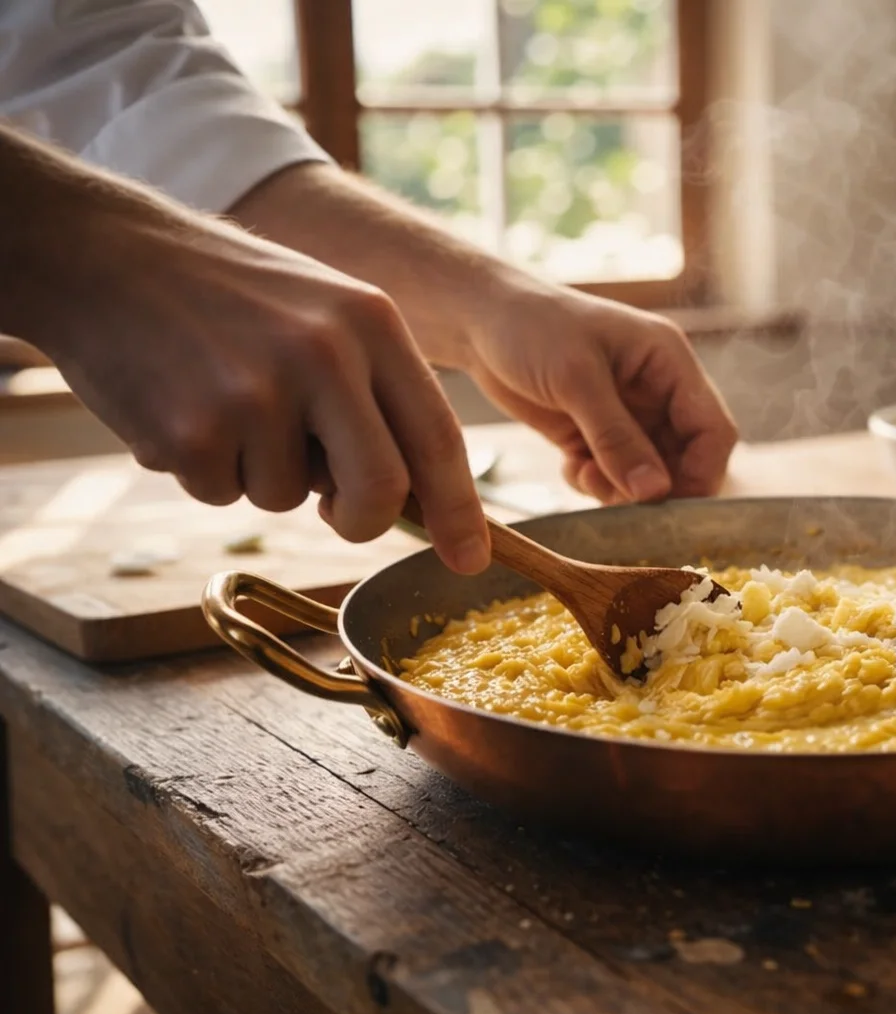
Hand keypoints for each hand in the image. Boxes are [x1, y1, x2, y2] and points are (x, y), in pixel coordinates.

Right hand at [2, 135, 491, 573]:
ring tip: (222, 402)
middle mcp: (325, 356)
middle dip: (362, 521)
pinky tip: (179, 405)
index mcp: (371, 324)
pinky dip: (202, 470)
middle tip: (334, 513)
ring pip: (288, 498)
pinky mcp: (193, 429)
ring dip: (258, 474)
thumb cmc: (227, 292)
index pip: (438, 437)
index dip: (459, 511)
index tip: (471, 560)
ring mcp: (258, 393)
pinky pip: (220, 494)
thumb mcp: (325, 311)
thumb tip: (415, 495)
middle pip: (381, 491)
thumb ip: (374, 391)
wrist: (105, 252)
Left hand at [462, 274, 738, 504]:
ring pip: (649, 474)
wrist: (477, 319)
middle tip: (620, 499)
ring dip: (622, 488)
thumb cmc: (530, 327)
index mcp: (669, 362)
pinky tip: (571, 467)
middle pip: (685, 458)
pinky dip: (597, 483)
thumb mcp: (576, 380)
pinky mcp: (596, 432)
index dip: (702, 472)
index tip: (670, 504)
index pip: (713, 430)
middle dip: (656, 487)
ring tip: (586, 475)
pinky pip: (614, 475)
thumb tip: (655, 491)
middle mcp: (657, 390)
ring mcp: (628, 414)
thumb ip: (617, 437)